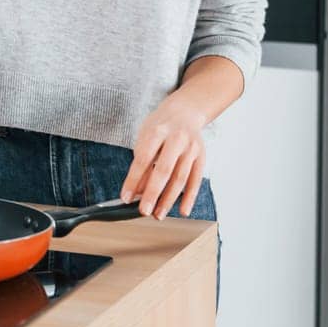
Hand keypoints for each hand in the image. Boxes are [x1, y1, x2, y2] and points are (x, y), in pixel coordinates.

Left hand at [120, 90, 209, 219]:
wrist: (185, 112)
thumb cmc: (160, 127)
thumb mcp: (145, 138)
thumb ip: (141, 163)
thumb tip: (136, 191)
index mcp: (157, 131)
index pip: (143, 159)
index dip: (133, 180)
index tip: (125, 197)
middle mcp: (177, 139)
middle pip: (164, 170)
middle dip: (152, 193)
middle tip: (143, 211)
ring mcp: (192, 148)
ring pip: (180, 178)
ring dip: (169, 199)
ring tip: (158, 214)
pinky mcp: (202, 157)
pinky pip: (196, 180)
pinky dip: (189, 197)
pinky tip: (182, 210)